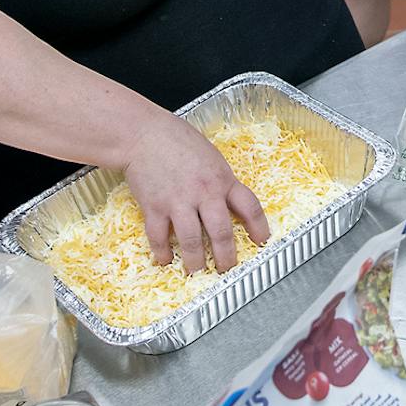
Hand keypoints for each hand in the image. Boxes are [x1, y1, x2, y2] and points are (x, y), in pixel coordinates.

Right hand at [123, 111, 271, 273]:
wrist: (143, 134)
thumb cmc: (178, 141)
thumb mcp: (212, 158)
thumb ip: (221, 182)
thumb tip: (230, 204)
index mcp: (222, 179)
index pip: (250, 207)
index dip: (259, 227)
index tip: (262, 241)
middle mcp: (204, 193)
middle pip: (221, 233)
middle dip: (226, 257)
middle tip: (226, 268)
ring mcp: (178, 201)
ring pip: (192, 241)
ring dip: (195, 262)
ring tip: (196, 271)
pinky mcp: (154, 207)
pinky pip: (160, 237)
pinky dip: (163, 252)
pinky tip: (166, 259)